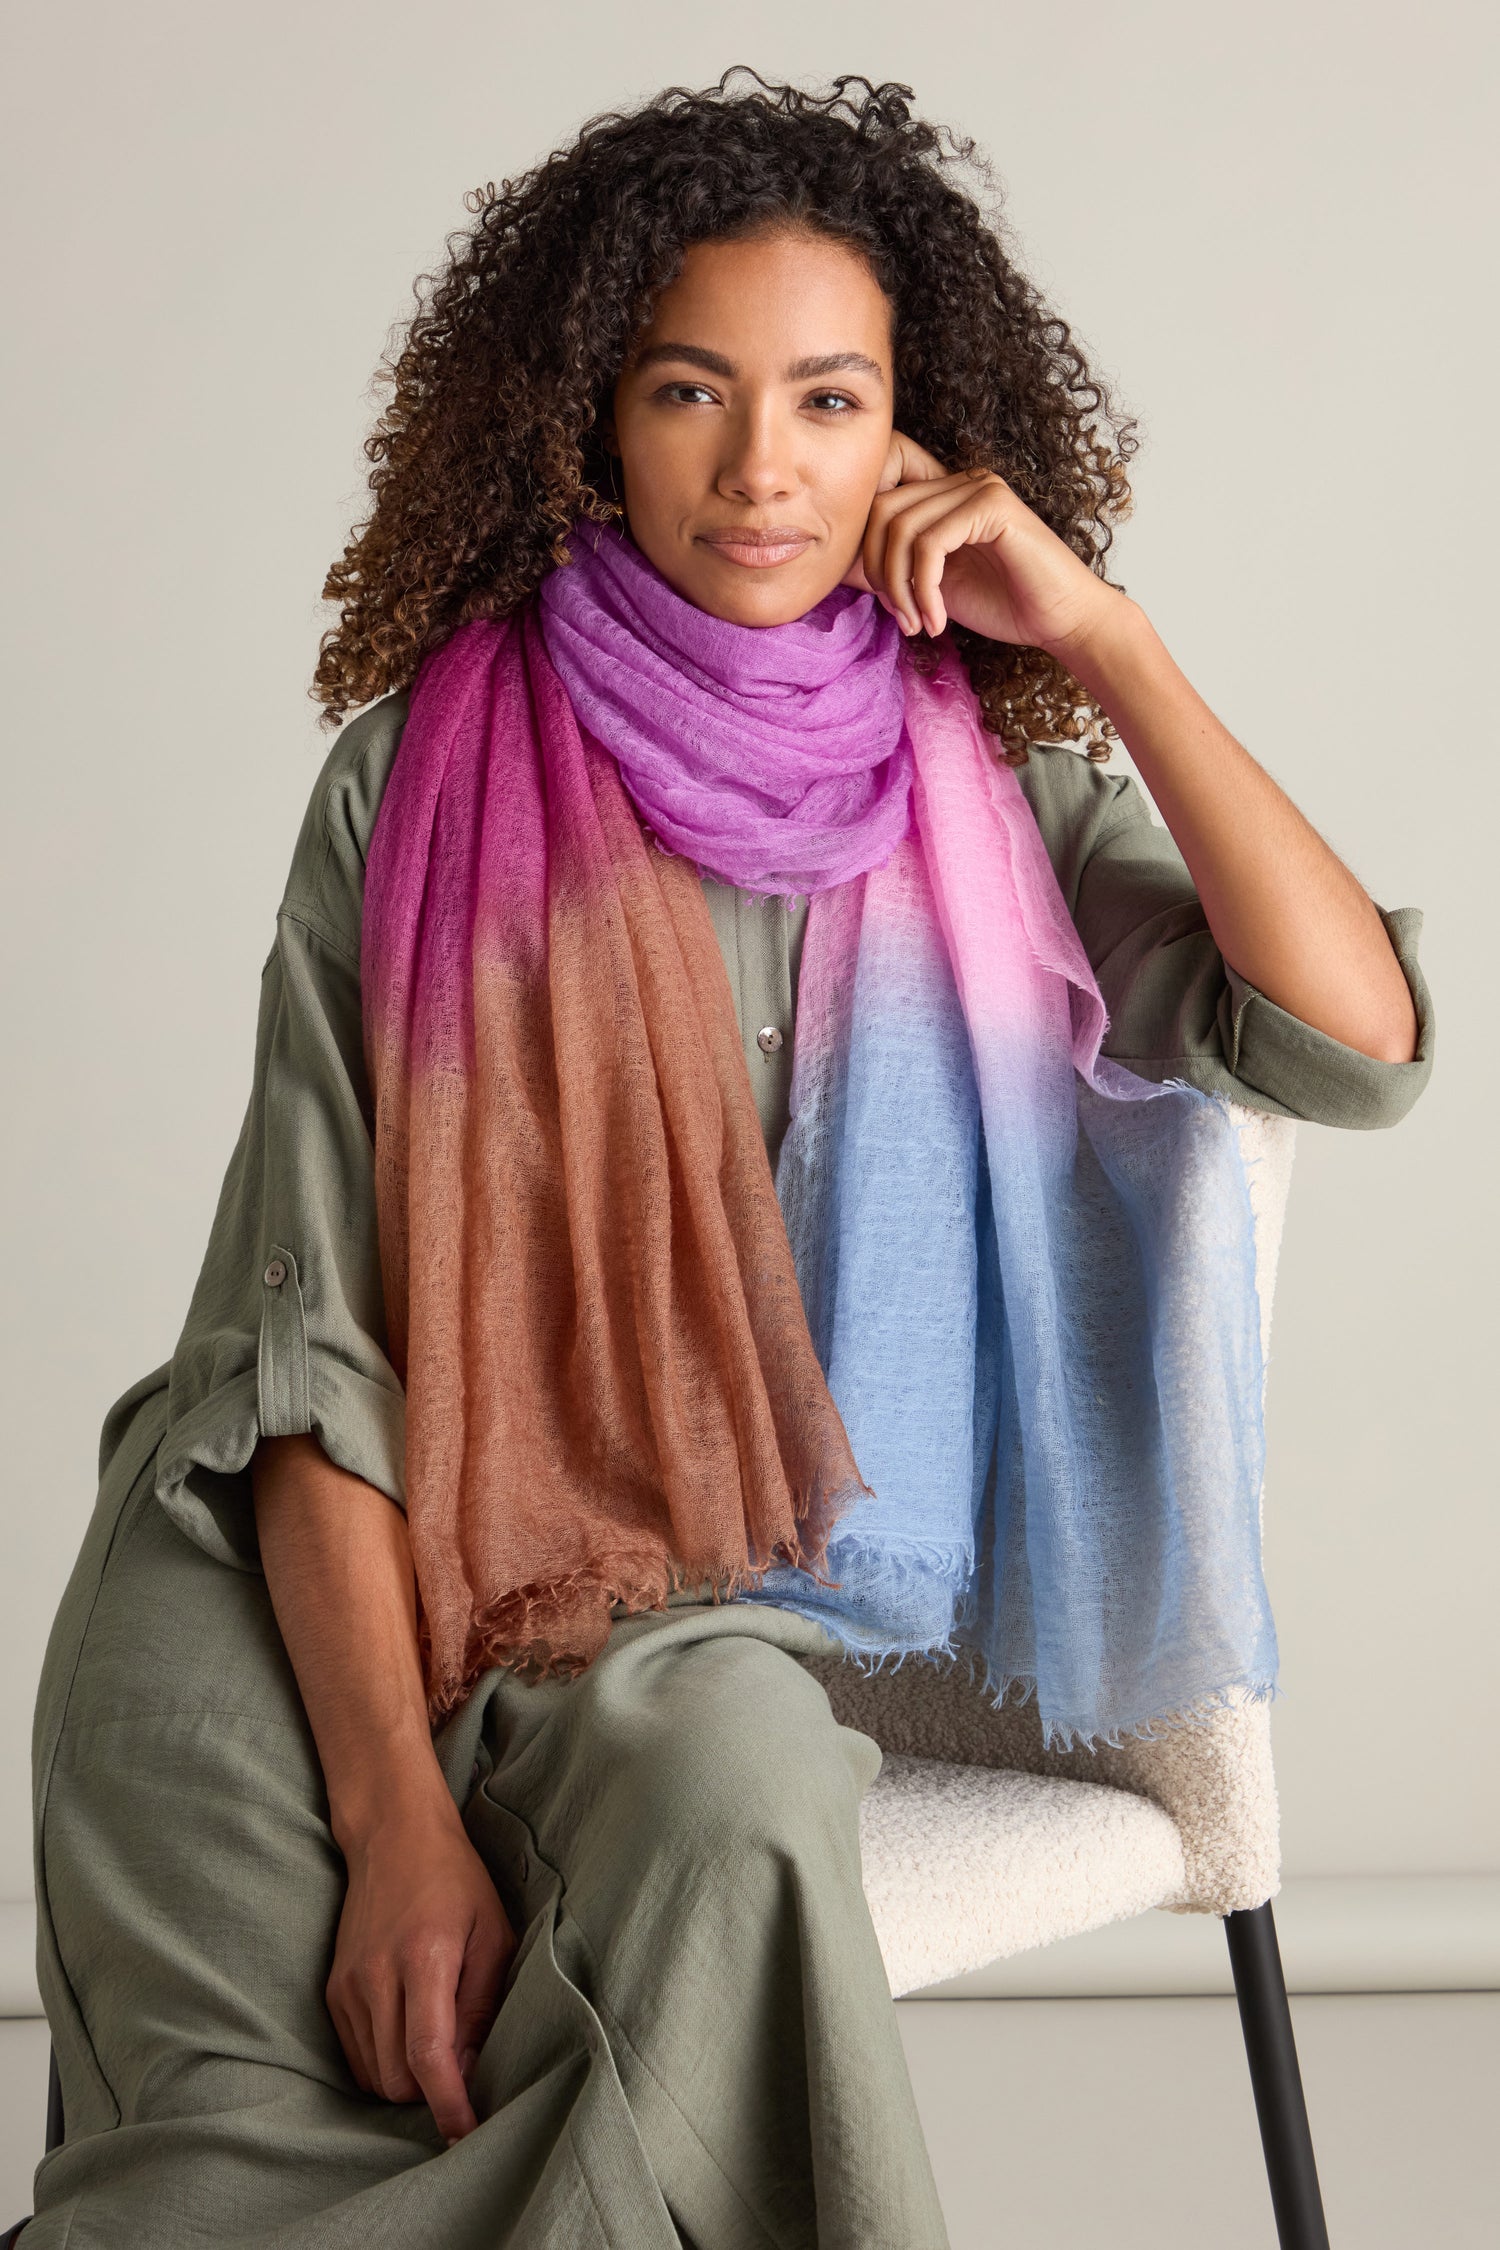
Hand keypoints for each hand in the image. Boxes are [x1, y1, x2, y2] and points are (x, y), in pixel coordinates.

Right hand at [326, 1800, 516, 2144]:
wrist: (394, 1837)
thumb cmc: (456, 1882)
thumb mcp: (492, 1933)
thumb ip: (482, 2004)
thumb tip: (472, 2070)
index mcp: (423, 1959)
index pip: (429, 2056)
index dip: (448, 2105)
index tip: (466, 2135)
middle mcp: (377, 1977)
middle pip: (398, 2078)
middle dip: (431, 2092)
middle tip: (462, 2070)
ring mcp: (348, 1985)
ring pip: (374, 2076)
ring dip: (407, 2080)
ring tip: (437, 2047)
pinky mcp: (333, 1990)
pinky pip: (356, 2056)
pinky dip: (383, 2063)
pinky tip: (407, 2035)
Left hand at [844, 430, 1123, 658]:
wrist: (1061, 621)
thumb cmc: (1002, 604)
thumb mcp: (927, 587)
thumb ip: (887, 569)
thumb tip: (832, 564)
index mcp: (941, 494)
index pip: (875, 495)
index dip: (862, 544)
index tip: (879, 594)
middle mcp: (958, 481)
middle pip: (879, 511)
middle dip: (877, 573)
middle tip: (900, 617)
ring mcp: (977, 487)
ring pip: (900, 528)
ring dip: (900, 588)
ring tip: (920, 623)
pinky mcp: (993, 506)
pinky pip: (931, 543)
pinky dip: (926, 590)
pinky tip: (939, 620)